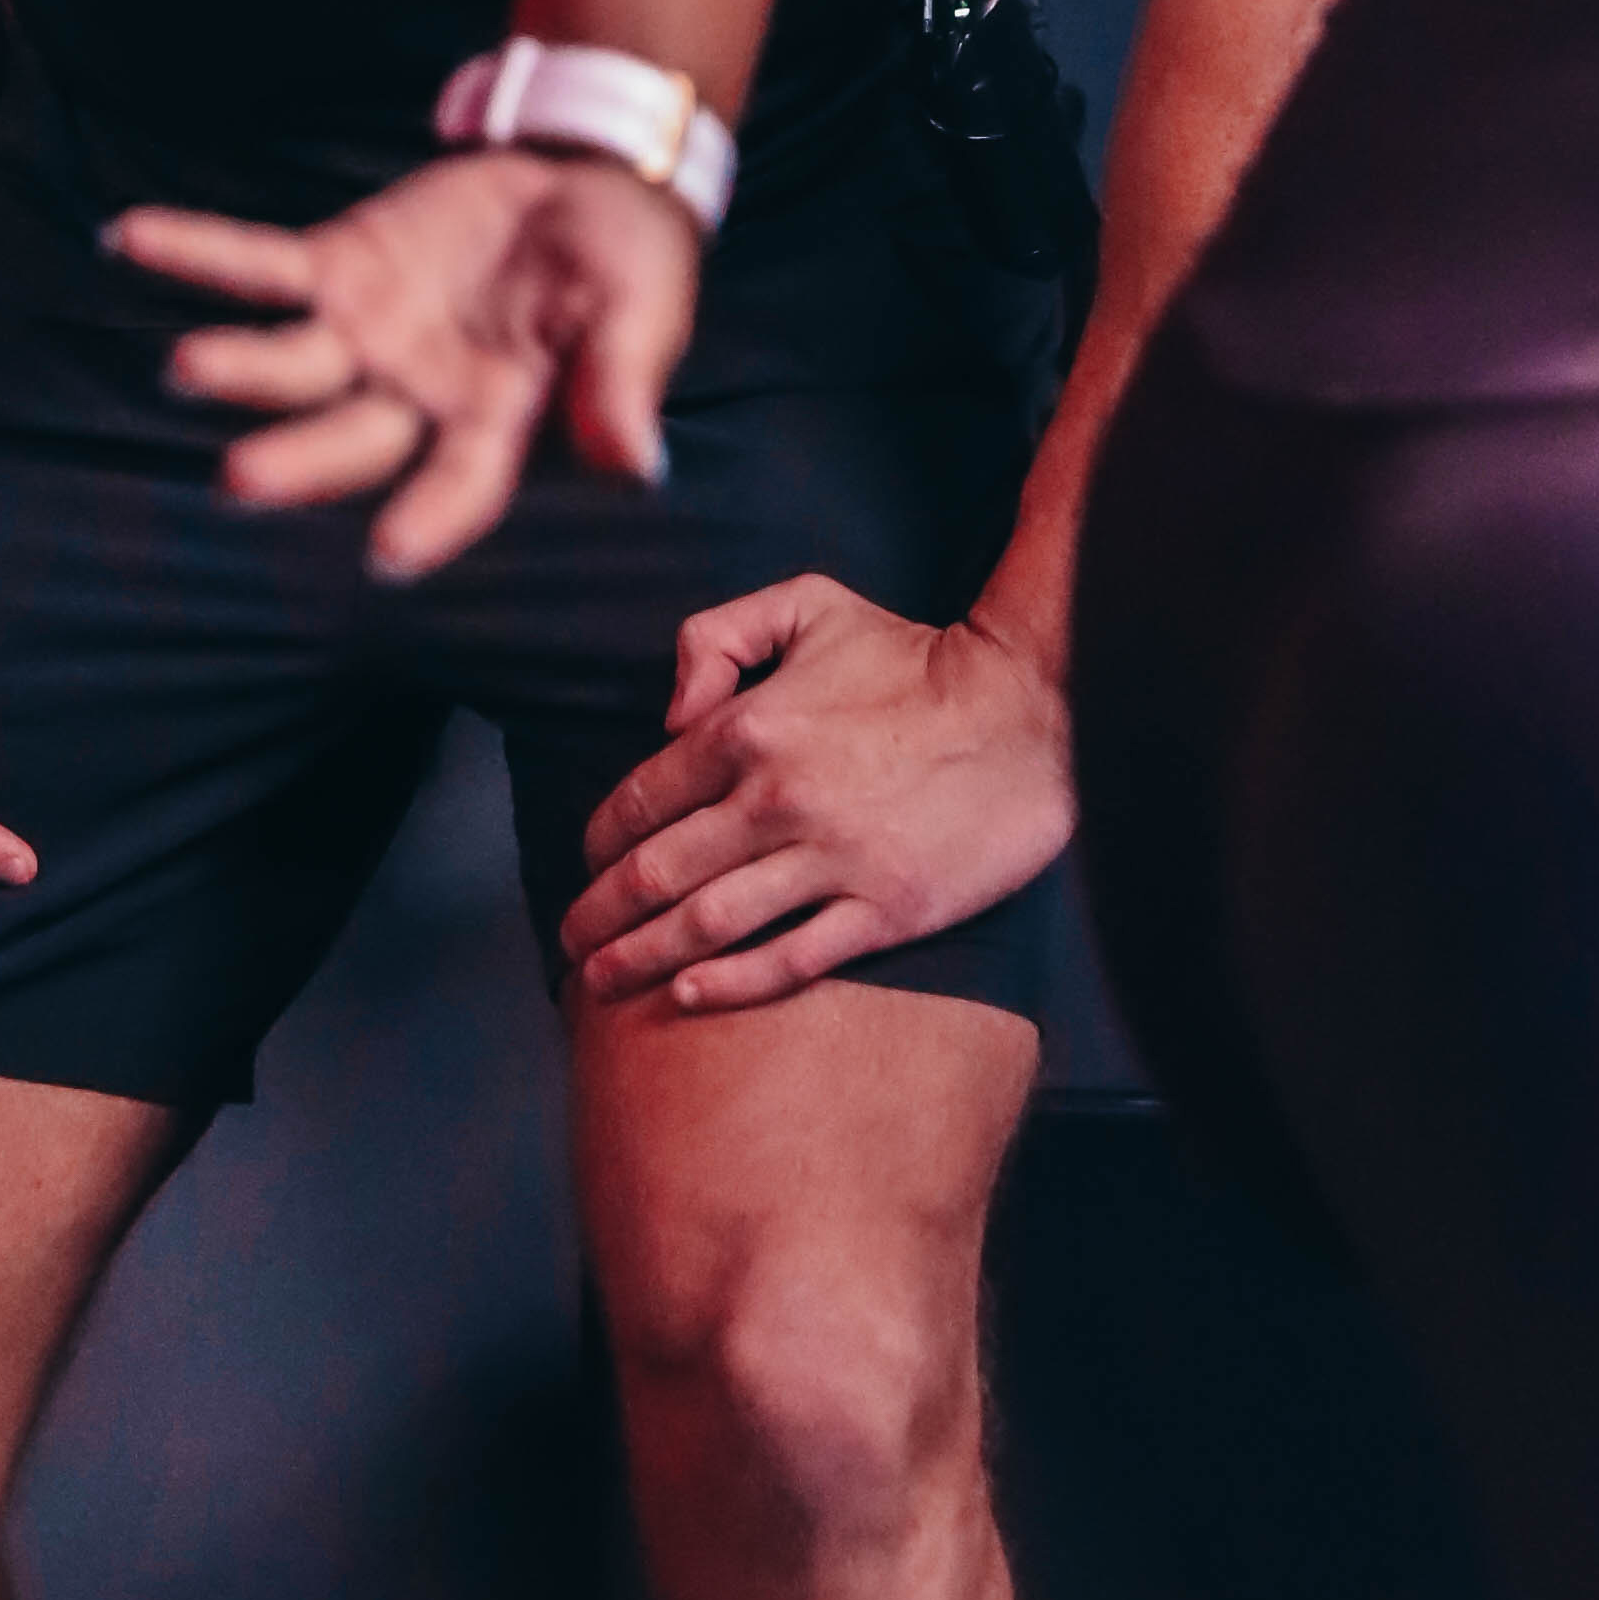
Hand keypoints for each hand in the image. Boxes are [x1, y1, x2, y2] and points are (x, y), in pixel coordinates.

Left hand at [106, 148, 708, 578]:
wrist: (587, 180)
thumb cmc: (628, 263)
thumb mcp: (641, 312)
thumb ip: (622, 383)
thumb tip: (637, 468)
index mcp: (502, 423)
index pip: (461, 485)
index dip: (429, 518)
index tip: (388, 556)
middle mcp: (419, 397)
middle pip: (351, 437)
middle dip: (297, 460)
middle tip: (236, 481)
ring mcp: (368, 336)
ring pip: (293, 362)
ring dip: (239, 366)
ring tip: (181, 368)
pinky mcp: (338, 267)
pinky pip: (259, 264)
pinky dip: (194, 252)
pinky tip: (127, 238)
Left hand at [560, 574, 1073, 1014]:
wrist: (1028, 714)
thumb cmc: (912, 657)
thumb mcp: (810, 602)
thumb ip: (719, 636)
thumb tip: (669, 713)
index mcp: (750, 729)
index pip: (643, 798)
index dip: (600, 843)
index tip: (585, 868)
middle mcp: (777, 802)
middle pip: (659, 874)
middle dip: (600, 916)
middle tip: (570, 945)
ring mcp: (832, 862)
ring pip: (709, 926)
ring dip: (642, 959)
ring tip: (602, 983)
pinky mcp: (883, 912)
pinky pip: (788, 960)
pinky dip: (727, 984)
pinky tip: (687, 996)